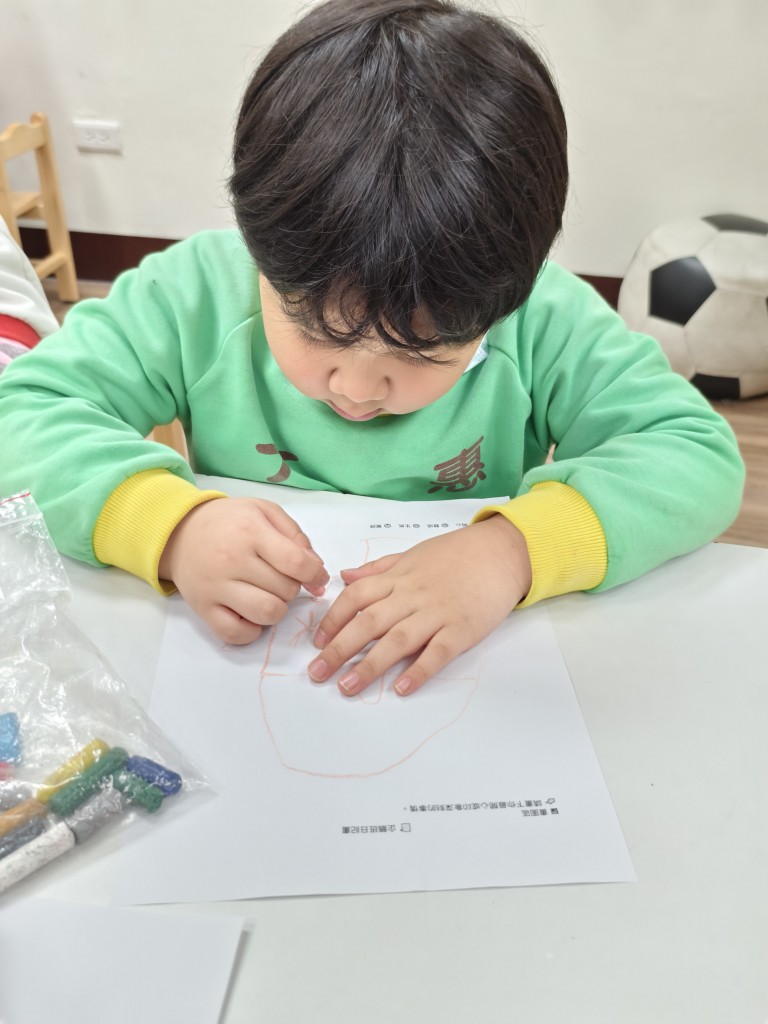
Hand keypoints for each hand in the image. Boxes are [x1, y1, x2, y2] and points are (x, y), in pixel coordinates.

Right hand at [159, 497, 328, 643]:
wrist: (180, 532)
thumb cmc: (229, 522)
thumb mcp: (264, 511)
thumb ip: (296, 536)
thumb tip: (317, 572)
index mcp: (250, 532)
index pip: (295, 563)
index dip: (315, 574)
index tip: (317, 577)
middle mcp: (232, 560)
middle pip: (286, 590)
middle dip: (292, 586)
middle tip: (279, 577)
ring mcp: (216, 587)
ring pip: (267, 614)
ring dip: (277, 609)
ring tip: (267, 595)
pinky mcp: (203, 609)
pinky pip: (237, 634)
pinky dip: (252, 630)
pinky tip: (250, 613)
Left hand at [307, 514, 531, 696]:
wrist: (502, 552)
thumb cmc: (456, 554)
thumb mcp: (412, 554)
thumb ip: (378, 568)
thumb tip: (344, 576)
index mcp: (398, 578)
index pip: (356, 597)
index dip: (333, 620)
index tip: (317, 643)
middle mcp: (412, 595)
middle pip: (369, 622)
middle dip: (340, 649)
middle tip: (317, 673)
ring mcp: (437, 613)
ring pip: (397, 641)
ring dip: (370, 666)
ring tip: (347, 687)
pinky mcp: (463, 629)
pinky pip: (437, 652)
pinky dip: (418, 671)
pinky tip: (401, 688)